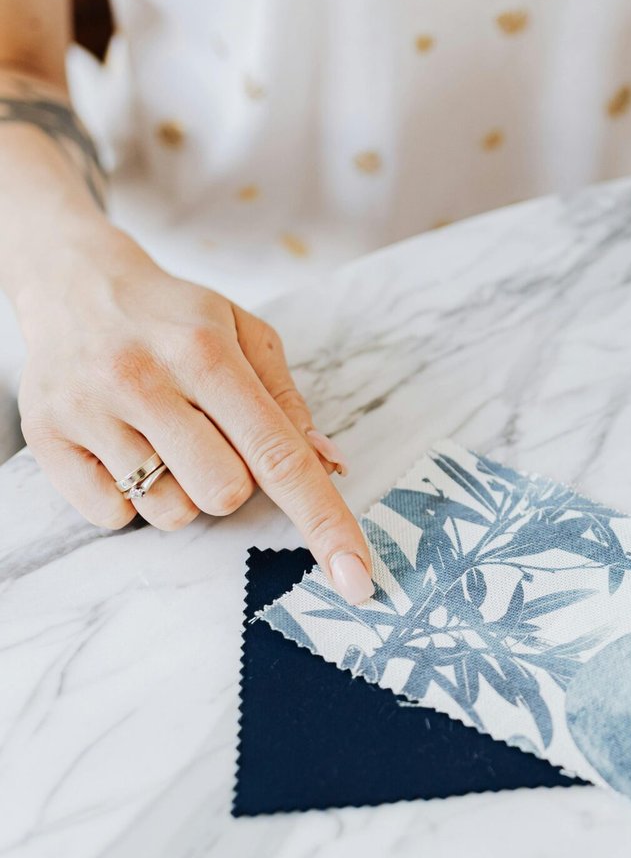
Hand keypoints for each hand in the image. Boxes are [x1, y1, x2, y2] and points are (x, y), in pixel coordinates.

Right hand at [10, 225, 374, 602]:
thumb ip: (287, 401)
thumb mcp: (244, 333)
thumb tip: (330, 465)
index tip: (355, 576)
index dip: (324, 520)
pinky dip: (129, 497)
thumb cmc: (175, 317)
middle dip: (233, 480)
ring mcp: (90, 411)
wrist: (73, 281)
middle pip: (225, 495)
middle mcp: (144, 381)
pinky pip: (114, 517)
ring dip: (181, 490)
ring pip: (170, 513)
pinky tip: (123, 445)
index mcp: (206, 354)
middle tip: (209, 435)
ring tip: (162, 435)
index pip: (280, 455)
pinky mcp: (48, 438)